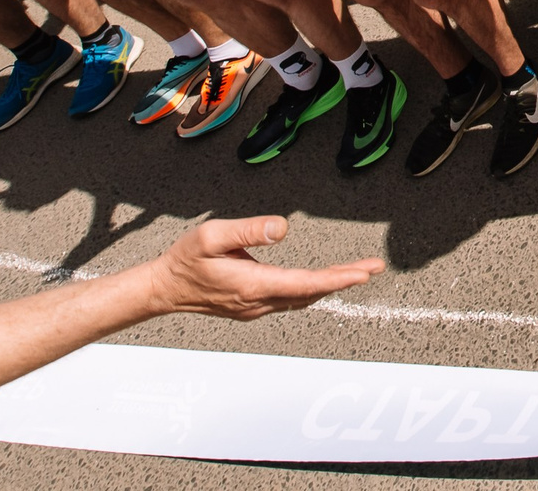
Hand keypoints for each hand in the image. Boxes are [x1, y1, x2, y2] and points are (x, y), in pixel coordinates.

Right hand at [139, 217, 381, 322]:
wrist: (164, 289)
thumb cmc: (185, 261)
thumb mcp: (211, 235)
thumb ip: (247, 231)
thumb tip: (281, 229)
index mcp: (252, 285)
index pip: (305, 284)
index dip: (337, 278)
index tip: (363, 273)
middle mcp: (258, 302)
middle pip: (310, 293)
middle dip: (344, 279)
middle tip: (373, 267)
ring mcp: (255, 307)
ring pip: (302, 299)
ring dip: (330, 285)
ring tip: (357, 272)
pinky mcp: (252, 306)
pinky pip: (290, 300)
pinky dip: (312, 290)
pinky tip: (322, 282)